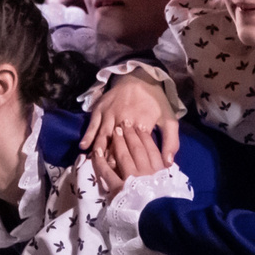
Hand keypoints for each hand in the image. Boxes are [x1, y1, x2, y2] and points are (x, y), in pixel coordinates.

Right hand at [85, 72, 180, 192]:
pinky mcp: (100, 109)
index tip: (128, 177)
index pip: (134, 150)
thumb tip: (168, 163)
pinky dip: (88, 136)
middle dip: (112, 161)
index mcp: (141, 126)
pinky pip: (92, 125)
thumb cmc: (156, 101)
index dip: (130, 164)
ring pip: (102, 137)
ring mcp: (109, 115)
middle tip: (110, 175)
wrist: (139, 77)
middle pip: (116, 145)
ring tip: (97, 164)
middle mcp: (123, 121)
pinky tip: (83, 147)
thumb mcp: (170, 120)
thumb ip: (171, 142)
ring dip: (99, 151)